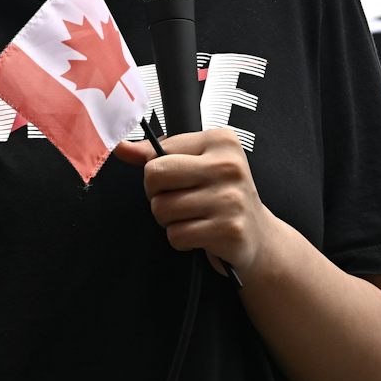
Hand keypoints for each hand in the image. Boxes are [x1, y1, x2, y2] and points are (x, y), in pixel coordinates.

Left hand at [114, 129, 275, 277]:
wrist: (259, 237)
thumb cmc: (222, 197)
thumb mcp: (197, 165)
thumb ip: (158, 154)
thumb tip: (121, 147)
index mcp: (222, 140)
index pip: (159, 152)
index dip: (158, 173)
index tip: (177, 181)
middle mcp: (228, 166)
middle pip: (155, 177)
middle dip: (158, 195)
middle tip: (180, 201)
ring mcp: (231, 198)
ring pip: (162, 209)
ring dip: (171, 221)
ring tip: (194, 218)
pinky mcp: (229, 230)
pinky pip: (177, 235)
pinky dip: (182, 240)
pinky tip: (201, 234)